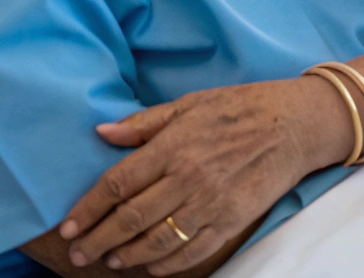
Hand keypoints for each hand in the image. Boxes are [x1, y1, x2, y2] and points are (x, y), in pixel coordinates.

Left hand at [59, 77, 351, 275]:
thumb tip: (102, 132)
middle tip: (78, 253)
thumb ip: (144, 123)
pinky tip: (151, 267)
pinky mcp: (232, 220)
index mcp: (172, 146)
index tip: (68, 225)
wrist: (294, 125)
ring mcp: (210, 203)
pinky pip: (192, 251)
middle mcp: (187, 178)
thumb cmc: (240, 108)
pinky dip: (167, 264)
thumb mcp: (189, 103)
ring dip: (128, 256)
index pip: (117, 184)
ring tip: (110, 262)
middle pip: (130, 218)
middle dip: (99, 240)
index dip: (88, 208)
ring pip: (157, 240)